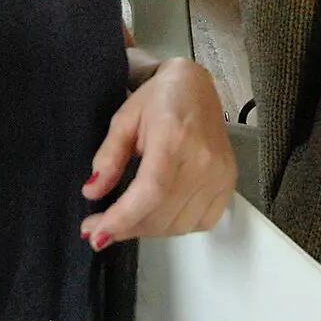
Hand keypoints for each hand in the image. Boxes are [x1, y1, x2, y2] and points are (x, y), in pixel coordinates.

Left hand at [80, 58, 235, 249]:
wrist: (197, 87)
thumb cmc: (160, 98)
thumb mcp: (124, 119)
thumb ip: (109, 156)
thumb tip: (93, 192)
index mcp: (174, 138)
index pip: (150, 192)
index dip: (122, 219)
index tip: (96, 233)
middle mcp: (203, 160)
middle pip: (162, 214)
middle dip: (126, 228)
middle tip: (99, 229)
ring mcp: (219, 174)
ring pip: (179, 224)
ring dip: (147, 230)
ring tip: (125, 221)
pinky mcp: (228, 183)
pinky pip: (201, 223)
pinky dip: (175, 227)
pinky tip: (157, 217)